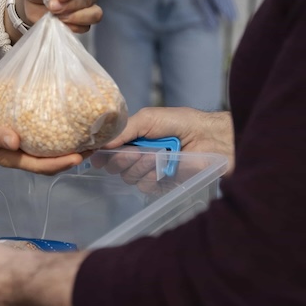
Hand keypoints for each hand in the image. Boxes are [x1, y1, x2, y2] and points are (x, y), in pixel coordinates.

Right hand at [0, 111, 85, 174]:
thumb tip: (15, 140)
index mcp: (14, 158)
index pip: (43, 165)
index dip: (62, 163)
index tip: (80, 156)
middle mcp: (22, 155)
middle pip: (53, 162)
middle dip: (75, 156)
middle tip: (96, 144)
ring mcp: (23, 149)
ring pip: (51, 153)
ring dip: (70, 148)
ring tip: (89, 137)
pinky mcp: (23, 139)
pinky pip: (45, 142)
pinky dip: (59, 138)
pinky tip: (69, 127)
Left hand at [19, 0, 101, 33]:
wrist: (30, 3)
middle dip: (69, 4)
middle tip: (52, 6)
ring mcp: (91, 6)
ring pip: (93, 14)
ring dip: (74, 16)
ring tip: (56, 14)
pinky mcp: (85, 22)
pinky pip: (85, 27)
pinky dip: (72, 26)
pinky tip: (60, 21)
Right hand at [96, 107, 235, 182]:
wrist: (208, 138)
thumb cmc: (180, 123)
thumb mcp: (148, 118)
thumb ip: (124, 130)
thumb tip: (101, 143)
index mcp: (132, 138)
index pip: (108, 150)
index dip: (102, 153)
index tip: (97, 155)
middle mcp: (137, 155)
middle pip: (114, 166)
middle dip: (123, 159)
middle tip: (138, 151)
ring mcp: (149, 171)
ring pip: (129, 177)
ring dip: (141, 166)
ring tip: (158, 155)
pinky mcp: (161, 184)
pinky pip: (145, 187)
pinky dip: (153, 177)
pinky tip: (164, 168)